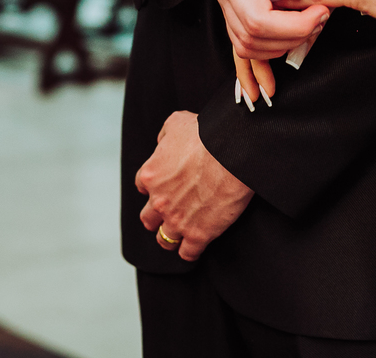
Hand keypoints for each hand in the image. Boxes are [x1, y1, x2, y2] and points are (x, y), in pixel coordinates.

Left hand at [135, 111, 253, 261]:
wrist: (232, 151)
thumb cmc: (207, 134)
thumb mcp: (177, 122)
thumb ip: (165, 135)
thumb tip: (163, 143)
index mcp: (151, 174)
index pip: (143, 186)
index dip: (155, 186)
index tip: (166, 185)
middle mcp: (159, 201)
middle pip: (149, 219)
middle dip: (157, 216)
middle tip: (171, 211)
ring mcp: (178, 220)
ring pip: (164, 239)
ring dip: (171, 236)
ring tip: (181, 233)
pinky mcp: (199, 234)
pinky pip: (188, 253)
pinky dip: (190, 251)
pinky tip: (196, 245)